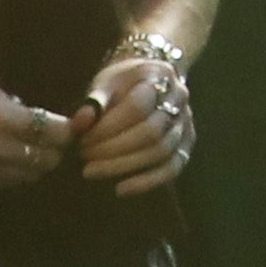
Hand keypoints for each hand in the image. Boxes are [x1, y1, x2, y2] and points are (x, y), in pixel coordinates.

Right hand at [0, 72, 78, 196]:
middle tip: (59, 141)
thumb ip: (15, 109)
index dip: (67, 131)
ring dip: (35, 164)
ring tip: (38, 151)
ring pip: (26, 175)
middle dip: (55, 150)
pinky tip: (9, 160)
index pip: (52, 132)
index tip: (74, 127)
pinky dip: (12, 173)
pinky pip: (2, 183)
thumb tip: (40, 123)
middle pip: (44, 159)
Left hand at [71, 45, 195, 193]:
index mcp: (159, 77)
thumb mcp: (106, 82)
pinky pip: (172, 168)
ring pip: (161, 152)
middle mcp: (179, 99)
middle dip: (112, 149)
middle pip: (150, 132)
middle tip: (84, 156)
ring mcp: (186, 123)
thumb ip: (94, 101)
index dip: (108, 128)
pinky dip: (147, 182)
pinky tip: (121, 190)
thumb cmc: (123, 82)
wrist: (151, 80)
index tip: (82, 139)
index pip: (137, 107)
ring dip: (124, 166)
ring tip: (93, 170)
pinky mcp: (186, 145)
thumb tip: (79, 124)